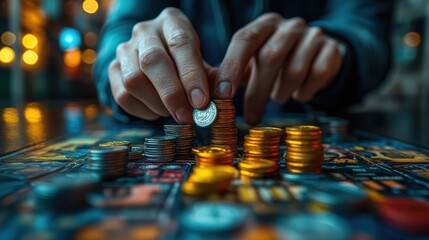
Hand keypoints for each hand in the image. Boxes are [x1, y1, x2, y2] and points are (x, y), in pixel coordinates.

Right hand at [108, 8, 209, 123]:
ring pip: (134, 80)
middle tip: (187, 116)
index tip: (201, 101)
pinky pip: (122, 95)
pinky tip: (159, 113)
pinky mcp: (112, 69)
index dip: (191, 75)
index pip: (181, 43)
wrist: (158, 61)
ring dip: (157, 104)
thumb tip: (221, 95)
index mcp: (172, 22)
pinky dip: (143, 111)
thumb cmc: (186, 64)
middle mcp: (145, 31)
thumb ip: (211, 78)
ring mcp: (125, 49)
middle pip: (153, 60)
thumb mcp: (202, 64)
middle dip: (172, 93)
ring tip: (175, 113)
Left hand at [214, 13, 342, 124]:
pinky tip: (299, 94)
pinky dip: (304, 92)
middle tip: (251, 117)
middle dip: (258, 91)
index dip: (232, 67)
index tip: (223, 95)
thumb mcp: (254, 62)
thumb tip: (210, 96)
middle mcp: (289, 26)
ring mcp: (313, 35)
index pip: (244, 39)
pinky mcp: (332, 50)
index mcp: (265, 25)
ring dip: (282, 92)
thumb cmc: (277, 61)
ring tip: (278, 97)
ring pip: (294, 70)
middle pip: (270, 57)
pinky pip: (317, 75)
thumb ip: (234, 74)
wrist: (317, 54)